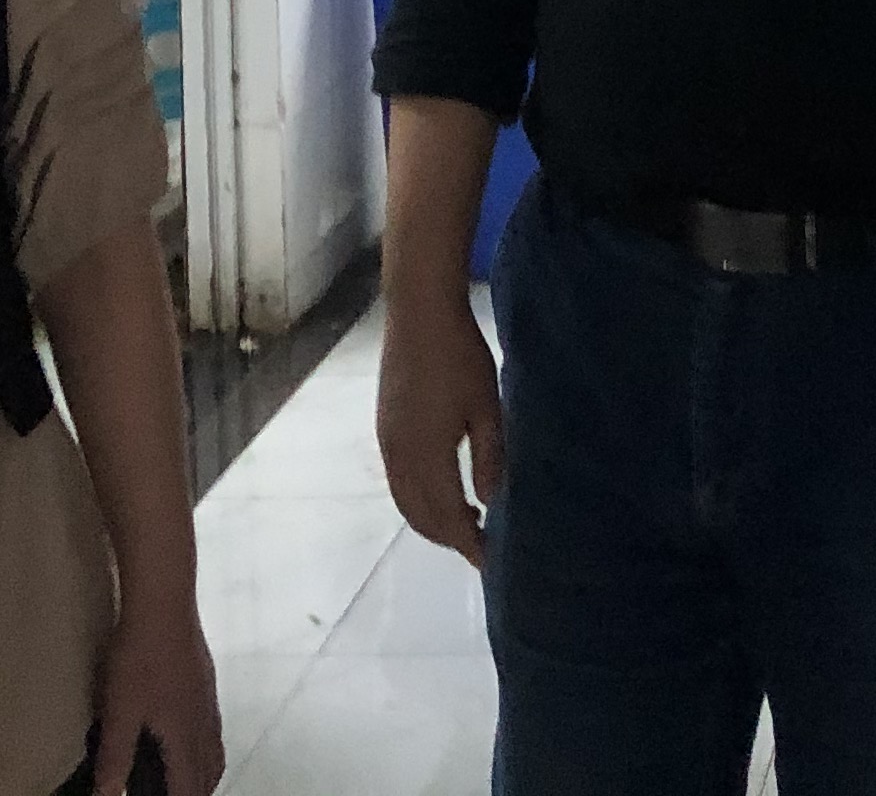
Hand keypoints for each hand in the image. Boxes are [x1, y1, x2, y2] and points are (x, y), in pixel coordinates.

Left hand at [96, 578, 225, 795]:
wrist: (165, 605)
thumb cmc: (139, 661)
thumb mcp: (119, 712)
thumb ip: (114, 758)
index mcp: (185, 738)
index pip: (190, 788)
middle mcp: (204, 724)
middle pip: (209, 772)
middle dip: (196, 792)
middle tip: (176, 794)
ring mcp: (208, 700)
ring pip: (214, 749)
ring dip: (202, 771)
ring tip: (181, 776)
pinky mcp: (206, 681)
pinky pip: (212, 727)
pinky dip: (203, 746)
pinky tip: (182, 732)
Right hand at [375, 291, 505, 565]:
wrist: (418, 313)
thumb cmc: (460, 356)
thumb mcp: (487, 407)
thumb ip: (489, 458)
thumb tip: (490, 503)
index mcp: (427, 456)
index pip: (448, 518)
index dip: (469, 544)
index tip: (491, 562)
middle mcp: (400, 457)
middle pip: (421, 517)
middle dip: (450, 538)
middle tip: (482, 547)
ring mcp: (387, 443)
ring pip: (405, 502)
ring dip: (431, 521)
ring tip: (466, 524)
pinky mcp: (384, 429)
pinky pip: (397, 482)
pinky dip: (417, 500)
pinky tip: (441, 490)